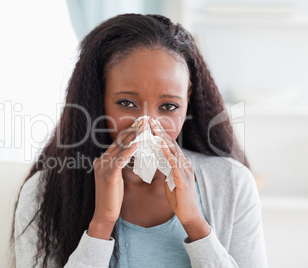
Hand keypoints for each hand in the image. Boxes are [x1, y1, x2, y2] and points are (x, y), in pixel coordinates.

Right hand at [89, 118, 145, 238]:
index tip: (139, 124)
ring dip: (133, 136)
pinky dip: (130, 150)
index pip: (118, 143)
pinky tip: (138, 143)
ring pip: (121, 148)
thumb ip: (118, 165)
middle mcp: (101, 161)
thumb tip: (128, 156)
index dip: (129, 133)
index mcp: (102, 161)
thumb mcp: (115, 178)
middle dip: (132, 130)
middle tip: (143, 120)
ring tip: (143, 127)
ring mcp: (103, 167)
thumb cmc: (112, 198)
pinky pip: (121, 159)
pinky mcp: (109, 175)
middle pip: (119, 142)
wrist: (104, 214)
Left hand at [148, 117, 207, 231]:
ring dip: (163, 137)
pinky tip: (161, 145)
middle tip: (150, 119)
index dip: (160, 134)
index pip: (169, 145)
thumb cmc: (179, 199)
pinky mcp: (183, 179)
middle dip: (160, 130)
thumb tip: (157, 160)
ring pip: (173, 150)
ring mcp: (185, 170)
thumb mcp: (170, 180)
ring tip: (153, 127)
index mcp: (180, 164)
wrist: (190, 215)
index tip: (150, 124)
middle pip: (171, 143)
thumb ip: (166, 169)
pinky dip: (168, 153)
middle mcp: (184, 164)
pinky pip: (175, 163)